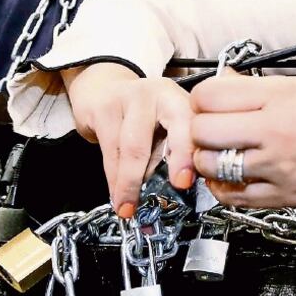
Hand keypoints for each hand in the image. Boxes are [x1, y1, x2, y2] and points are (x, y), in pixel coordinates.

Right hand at [63, 63, 194, 216]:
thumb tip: (179, 187)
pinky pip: (110, 150)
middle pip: (168, 130)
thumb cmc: (141, 114)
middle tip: (173, 187)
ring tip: (129, 207)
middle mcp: (160, 93)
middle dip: (170, 163)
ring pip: (133, 148)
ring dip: (130, 184)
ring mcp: (130, 97)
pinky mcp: (103, 107)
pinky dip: (113, 178)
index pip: (192, 124)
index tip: (185, 180)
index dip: (189, 152)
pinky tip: (116, 194)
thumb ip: (175, 150)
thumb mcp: (166, 125)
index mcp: (182, 99)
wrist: (102, 87)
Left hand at [189, 73, 295, 218]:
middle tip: (208, 127)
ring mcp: (277, 167)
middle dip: (198, 128)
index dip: (202, 98)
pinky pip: (232, 196)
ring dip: (206, 158)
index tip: (207, 102)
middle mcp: (276, 131)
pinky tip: (230, 176)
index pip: (212, 95)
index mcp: (282, 97)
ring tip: (219, 151)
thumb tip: (223, 82)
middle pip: (203, 130)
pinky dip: (222, 187)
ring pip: (211, 165)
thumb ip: (260, 87)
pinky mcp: (282, 196)